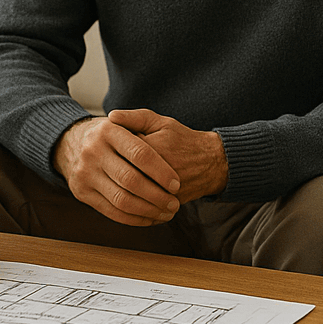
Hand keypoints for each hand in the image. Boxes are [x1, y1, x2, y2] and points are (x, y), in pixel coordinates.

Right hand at [52, 115, 181, 225]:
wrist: (71, 142)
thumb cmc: (109, 134)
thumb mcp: (123, 120)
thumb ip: (140, 119)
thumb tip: (156, 137)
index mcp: (108, 130)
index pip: (140, 154)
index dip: (161, 171)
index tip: (176, 184)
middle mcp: (93, 151)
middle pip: (130, 180)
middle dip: (157, 196)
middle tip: (174, 204)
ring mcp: (84, 173)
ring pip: (121, 200)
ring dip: (148, 211)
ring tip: (166, 213)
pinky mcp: (81, 192)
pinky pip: (111, 212)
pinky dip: (134, 219)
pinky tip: (150, 218)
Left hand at [108, 108, 227, 202]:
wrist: (211, 163)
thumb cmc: (182, 139)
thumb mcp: (160, 122)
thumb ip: (135, 117)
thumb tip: (111, 116)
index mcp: (153, 147)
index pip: (121, 151)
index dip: (115, 150)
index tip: (115, 147)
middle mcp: (158, 170)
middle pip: (124, 175)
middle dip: (116, 172)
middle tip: (113, 167)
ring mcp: (165, 189)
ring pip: (132, 194)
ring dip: (121, 190)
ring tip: (118, 182)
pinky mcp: (168, 202)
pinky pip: (144, 207)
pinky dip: (134, 204)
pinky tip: (129, 196)